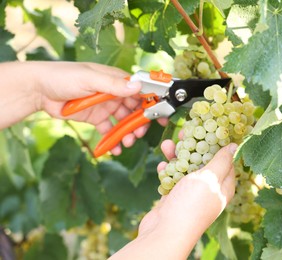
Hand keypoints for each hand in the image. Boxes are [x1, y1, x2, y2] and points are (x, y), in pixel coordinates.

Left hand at [0, 61, 166, 154]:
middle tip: (140, 133)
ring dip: (128, 132)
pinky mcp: (95, 118)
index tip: (160, 114)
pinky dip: (114, 140)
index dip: (151, 102)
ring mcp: (105, 106)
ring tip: (128, 142)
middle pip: (134, 108)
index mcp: (115, 80)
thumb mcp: (90, 79)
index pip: (139, 91)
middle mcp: (113, 93)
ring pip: (124, 121)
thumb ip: (114, 85)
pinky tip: (116, 149)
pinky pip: (109, 130)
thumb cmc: (63, 77)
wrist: (38, 90)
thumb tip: (138, 87)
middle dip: (140, 122)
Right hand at [111, 141, 236, 259]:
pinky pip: (173, 179)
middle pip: (203, 161)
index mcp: (223, 186)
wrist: (165, 231)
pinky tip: (162, 165)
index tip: (209, 127)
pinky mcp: (175, 198)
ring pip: (186, 169)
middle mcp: (208, 189)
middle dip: (194, 146)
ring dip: (176, 156)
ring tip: (167, 145)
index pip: (225, 160)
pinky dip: (167, 171)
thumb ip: (222, 161)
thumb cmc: (192, 204)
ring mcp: (191, 194)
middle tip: (184, 132)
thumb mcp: (210, 177)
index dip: (217, 143)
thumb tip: (235, 146)